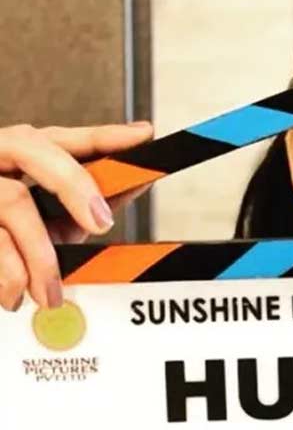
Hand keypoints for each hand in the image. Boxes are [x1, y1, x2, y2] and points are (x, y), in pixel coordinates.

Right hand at [0, 122, 153, 311]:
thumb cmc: (2, 236)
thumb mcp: (47, 220)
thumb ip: (85, 203)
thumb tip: (137, 183)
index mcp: (17, 154)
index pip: (64, 137)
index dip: (105, 135)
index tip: (142, 136)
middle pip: (32, 147)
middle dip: (74, 183)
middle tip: (100, 224)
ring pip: (10, 200)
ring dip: (40, 254)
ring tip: (49, 293)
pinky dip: (7, 273)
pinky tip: (13, 295)